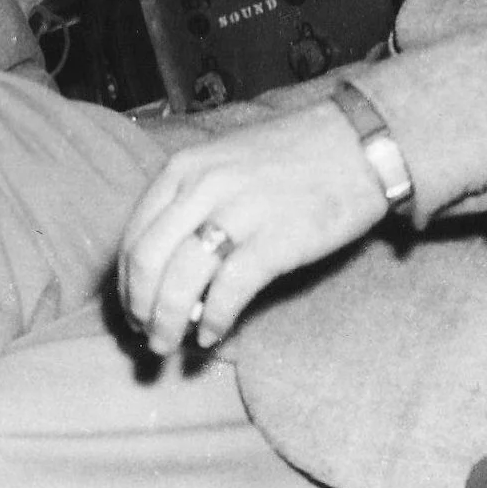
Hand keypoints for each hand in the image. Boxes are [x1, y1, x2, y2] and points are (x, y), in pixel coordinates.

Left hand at [117, 99, 388, 356]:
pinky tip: (212, 335)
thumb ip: (191, 203)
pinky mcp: (274, 241)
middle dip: (140, 309)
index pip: (134, 236)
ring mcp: (237, 213)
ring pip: (179, 282)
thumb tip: (167, 266)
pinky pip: (228, 291)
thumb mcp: (224, 163)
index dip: (127, 283)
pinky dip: (214, 320)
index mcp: (183, 169)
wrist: (359, 142)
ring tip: (171, 345)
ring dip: (168, 322)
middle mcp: (202, 188)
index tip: (133, 309)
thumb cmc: (292, 156)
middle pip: (148, 263)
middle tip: (146, 335)